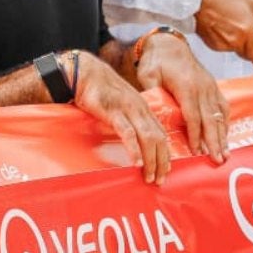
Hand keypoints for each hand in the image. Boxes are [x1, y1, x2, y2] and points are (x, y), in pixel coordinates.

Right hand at [72, 51, 171, 184]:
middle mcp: (140, 109)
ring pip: (148, 137)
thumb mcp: (121, 104)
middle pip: (159, 138)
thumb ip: (129, 118)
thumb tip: (132, 137)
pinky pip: (128, 133)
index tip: (166, 170)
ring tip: (150, 177)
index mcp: (143, 108)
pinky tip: (137, 162)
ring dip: (151, 160)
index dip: (166, 153)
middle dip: (162, 161)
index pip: (161, 133)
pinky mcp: (114, 112)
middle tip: (161, 180)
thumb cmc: (100, 90)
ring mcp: (128, 110)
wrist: (85, 73)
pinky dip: (134, 149)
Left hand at [136, 33, 231, 164]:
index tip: (197, 153)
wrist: (170, 43)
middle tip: (218, 160)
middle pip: (210, 119)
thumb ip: (152, 93)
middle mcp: (202, 88)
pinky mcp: (213, 86)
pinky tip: (225, 135)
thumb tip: (150, 113)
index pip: (193, 116)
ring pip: (219, 115)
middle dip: (215, 142)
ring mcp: (210, 86)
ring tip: (225, 154)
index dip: (196, 136)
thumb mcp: (148, 74)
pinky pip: (223, 106)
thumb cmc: (156, 60)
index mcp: (186, 87)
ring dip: (223, 135)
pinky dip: (225, 122)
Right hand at [194, 0, 252, 71]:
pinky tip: (222, 25)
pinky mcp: (213, 46)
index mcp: (248, 33)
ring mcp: (223, 46)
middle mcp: (236, 43)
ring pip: (237, 49)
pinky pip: (226, 46)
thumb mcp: (250, 1)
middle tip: (250, 30)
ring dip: (239, 41)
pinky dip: (227, 39)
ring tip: (232, 21)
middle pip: (250, 54)